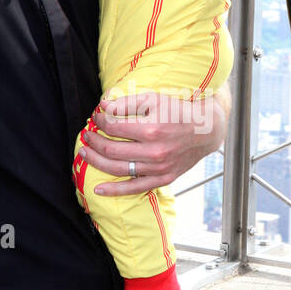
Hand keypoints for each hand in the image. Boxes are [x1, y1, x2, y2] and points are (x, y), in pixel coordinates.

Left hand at [79, 88, 227, 194]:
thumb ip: (127, 103)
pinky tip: (98, 189)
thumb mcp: (154, 99)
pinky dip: (115, 190)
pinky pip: (135, 187)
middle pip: (111, 150)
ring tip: (85, 154)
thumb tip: (103, 106)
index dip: (100, 122)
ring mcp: (158, 167)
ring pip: (118, 169)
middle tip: (86, 136)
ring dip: (96, 162)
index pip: (114, 127)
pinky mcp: (163, 178)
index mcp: (151, 129)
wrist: (205, 132)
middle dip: (94, 142)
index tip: (95, 118)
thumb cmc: (178, 112)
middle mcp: (154, 151)